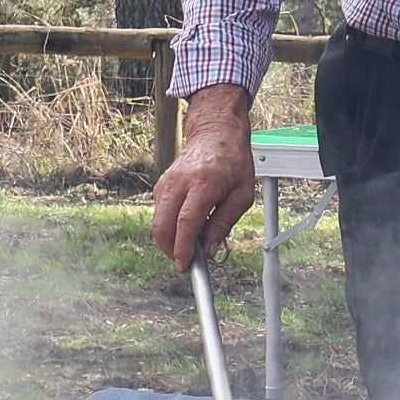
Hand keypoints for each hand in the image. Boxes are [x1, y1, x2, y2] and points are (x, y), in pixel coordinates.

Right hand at [151, 84, 257, 266]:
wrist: (216, 134)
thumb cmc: (233, 162)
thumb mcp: (242, 196)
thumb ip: (224, 224)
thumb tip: (210, 249)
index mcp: (204, 184)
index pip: (186, 222)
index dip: (182, 247)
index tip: (184, 264)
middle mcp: (180, 182)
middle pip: (162, 224)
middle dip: (170, 249)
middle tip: (186, 260)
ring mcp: (167, 182)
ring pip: (157, 220)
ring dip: (169, 238)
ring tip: (190, 242)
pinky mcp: (161, 184)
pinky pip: (159, 212)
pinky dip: (168, 225)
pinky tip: (185, 226)